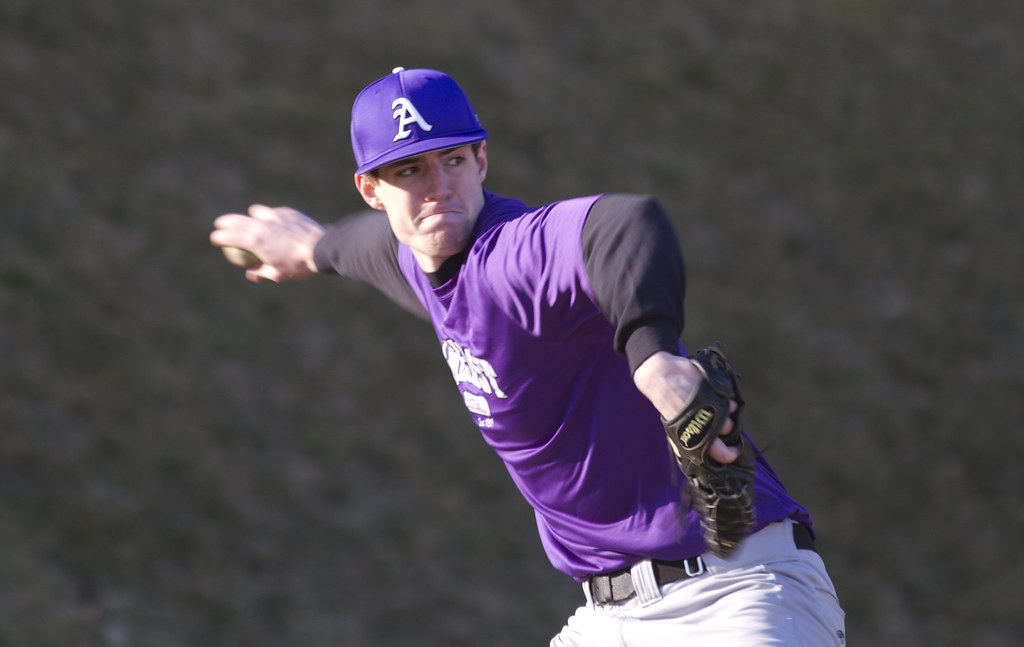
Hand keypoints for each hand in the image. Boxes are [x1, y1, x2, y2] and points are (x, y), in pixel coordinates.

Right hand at [210, 205, 324, 282]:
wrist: (321, 249)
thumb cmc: (298, 266)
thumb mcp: (278, 275)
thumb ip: (261, 273)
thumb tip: (250, 275)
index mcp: (255, 241)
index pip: (228, 237)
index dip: (218, 237)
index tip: (215, 239)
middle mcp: (261, 225)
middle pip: (235, 219)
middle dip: (224, 222)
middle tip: (221, 225)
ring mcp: (275, 216)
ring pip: (256, 211)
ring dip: (250, 215)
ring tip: (251, 220)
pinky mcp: (288, 213)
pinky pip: (274, 212)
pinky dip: (271, 216)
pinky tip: (275, 222)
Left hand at [633, 351, 741, 463]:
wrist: (661, 377)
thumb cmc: (668, 404)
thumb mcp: (674, 428)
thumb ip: (686, 440)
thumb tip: (695, 451)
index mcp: (696, 439)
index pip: (723, 454)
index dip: (732, 453)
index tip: (735, 448)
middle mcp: (708, 425)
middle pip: (729, 430)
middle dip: (725, 425)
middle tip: (714, 416)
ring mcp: (714, 408)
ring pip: (730, 413)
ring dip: (725, 409)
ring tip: (709, 402)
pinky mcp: (718, 393)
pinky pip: (730, 399)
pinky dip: (724, 397)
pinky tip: (712, 393)